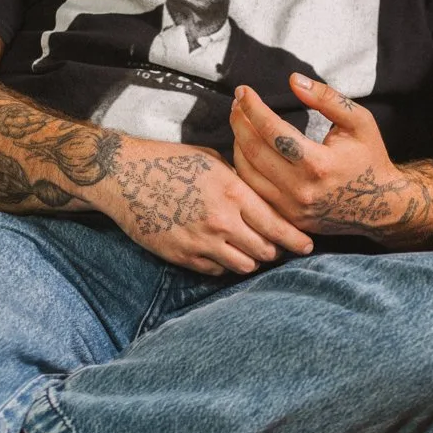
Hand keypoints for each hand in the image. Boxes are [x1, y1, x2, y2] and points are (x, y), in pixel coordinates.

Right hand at [102, 140, 312, 276]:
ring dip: (251, 260)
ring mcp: (201, 242)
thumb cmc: (169, 161)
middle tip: (278, 247)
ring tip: (251, 251)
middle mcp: (222, 221)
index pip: (277, 225)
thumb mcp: (213, 162)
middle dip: (275, 250)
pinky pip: (216, 271)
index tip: (307, 245)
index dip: (296, 238)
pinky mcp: (182, 256)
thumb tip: (263, 193)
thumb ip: (240, 181)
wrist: (124, 176)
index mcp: (233, 193)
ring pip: (244, 266)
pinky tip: (222, 253)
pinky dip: (224, 265)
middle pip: (265, 250)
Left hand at [230, 75, 404, 236]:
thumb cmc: (370, 158)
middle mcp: (300, 189)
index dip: (253, 107)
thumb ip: (327, 98)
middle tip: (236, 102)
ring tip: (239, 122)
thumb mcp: (359, 121)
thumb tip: (294, 81)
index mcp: (318, 163)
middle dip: (239, 121)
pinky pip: (253, 191)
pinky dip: (243, 168)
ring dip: (237, 143)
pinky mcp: (286, 218)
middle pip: (253, 151)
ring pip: (246, 173)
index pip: (272, 130)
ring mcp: (290, 208)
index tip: (243, 90)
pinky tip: (245, 149)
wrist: (381, 205)